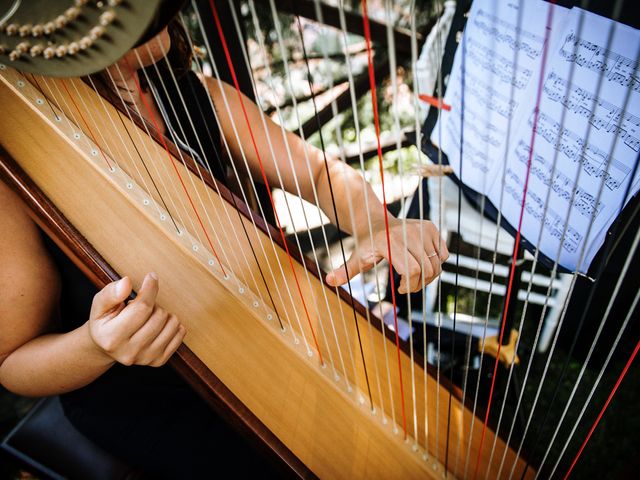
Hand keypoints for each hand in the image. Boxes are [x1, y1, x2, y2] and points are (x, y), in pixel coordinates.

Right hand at [87, 273, 185, 366]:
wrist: (106, 346)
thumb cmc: (105, 321)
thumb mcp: (99, 305)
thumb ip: (110, 293)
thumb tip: (126, 282)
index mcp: (112, 338)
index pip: (142, 308)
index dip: (150, 288)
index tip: (151, 276)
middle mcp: (129, 353)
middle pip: (159, 315)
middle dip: (153, 304)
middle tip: (141, 307)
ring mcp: (145, 359)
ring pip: (172, 323)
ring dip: (163, 313)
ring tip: (148, 317)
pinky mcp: (159, 361)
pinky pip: (180, 333)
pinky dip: (172, 324)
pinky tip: (158, 324)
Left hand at [325, 217, 448, 293]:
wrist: (377, 221)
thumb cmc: (367, 243)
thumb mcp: (357, 257)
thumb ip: (345, 271)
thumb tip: (329, 281)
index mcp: (391, 242)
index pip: (412, 271)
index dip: (410, 286)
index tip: (401, 289)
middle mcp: (409, 232)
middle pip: (427, 270)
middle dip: (420, 284)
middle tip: (408, 286)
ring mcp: (423, 228)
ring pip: (437, 264)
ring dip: (429, 276)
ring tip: (414, 277)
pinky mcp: (432, 227)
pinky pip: (443, 255)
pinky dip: (436, 263)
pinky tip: (422, 262)